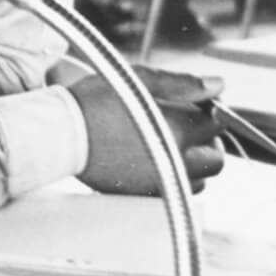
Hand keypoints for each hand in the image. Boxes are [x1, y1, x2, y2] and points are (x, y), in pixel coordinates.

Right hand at [70, 64, 224, 195]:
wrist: (57, 134)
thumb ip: (181, 83)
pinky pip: (174, 191)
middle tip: (187, 127)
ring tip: (169, 145)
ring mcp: (159, 182)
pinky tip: (152, 160)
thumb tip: (217, 85)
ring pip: (199, 181)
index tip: (194, 104)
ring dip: (193, 163)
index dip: (209, 110)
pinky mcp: (144, 196)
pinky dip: (173, 177)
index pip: (216, 123)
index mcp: (177, 130)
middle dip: (207, 142)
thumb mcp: (138, 80)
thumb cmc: (92, 102)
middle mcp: (174, 162)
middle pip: (215, 159)